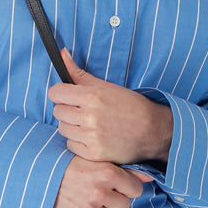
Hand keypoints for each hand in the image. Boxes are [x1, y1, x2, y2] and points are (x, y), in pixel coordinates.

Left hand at [48, 49, 172, 165]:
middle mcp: (89, 117)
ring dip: (72, 126)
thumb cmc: (130, 106)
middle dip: (67, 110)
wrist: (152, 131)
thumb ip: (79, 73)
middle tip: (82, 111)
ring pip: (63, 129)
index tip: (68, 96)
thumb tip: (62, 54)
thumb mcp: (106, 86)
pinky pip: (70, 145)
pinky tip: (92, 137)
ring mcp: (91, 137)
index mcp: (91, 97)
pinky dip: (78, 141)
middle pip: (57, 112)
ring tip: (88, 124)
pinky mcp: (94, 153)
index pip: (55, 93)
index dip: (61, 93)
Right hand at [50, 156, 153, 207]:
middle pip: (125, 205)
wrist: (37, 178)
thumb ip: (125, 169)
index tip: (115, 185)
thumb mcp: (96, 161)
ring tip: (89, 201)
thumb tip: (150, 176)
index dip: (126, 188)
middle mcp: (99, 192)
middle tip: (98, 192)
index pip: (135, 189)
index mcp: (106, 173)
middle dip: (115, 200)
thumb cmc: (67, 167)